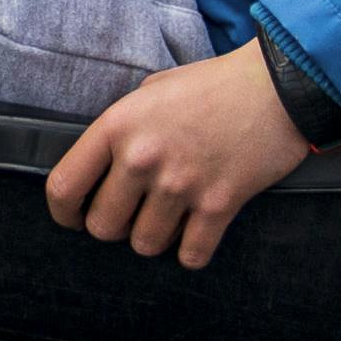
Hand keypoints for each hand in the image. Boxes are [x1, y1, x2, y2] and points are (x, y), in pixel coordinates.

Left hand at [45, 47, 316, 269]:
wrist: (276, 86)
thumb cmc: (213, 85)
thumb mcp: (152, 90)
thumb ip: (124, 126)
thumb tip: (103, 164)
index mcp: (118, 126)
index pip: (64, 187)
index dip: (64, 213)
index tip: (74, 218)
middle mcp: (143, 159)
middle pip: (103, 227)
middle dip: (115, 226)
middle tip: (133, 212)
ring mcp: (181, 185)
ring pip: (145, 245)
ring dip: (154, 237)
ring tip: (168, 217)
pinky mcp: (219, 205)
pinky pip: (191, 256)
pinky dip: (192, 252)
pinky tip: (197, 232)